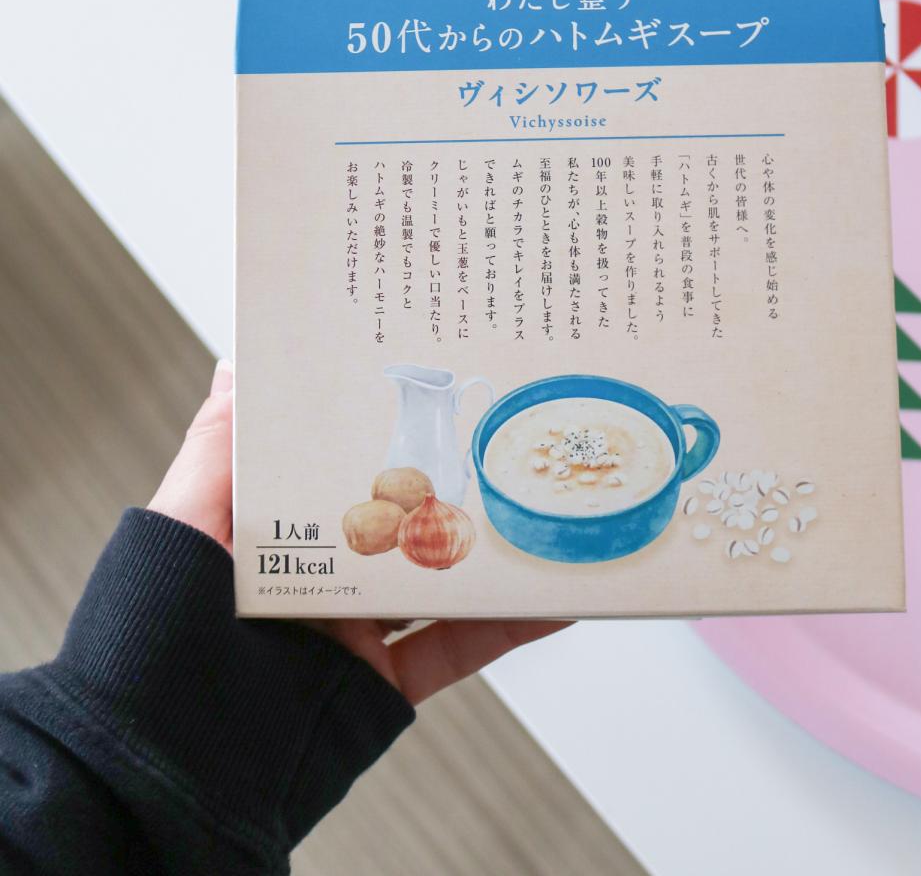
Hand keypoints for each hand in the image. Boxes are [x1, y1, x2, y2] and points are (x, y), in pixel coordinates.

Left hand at [149, 361, 567, 705]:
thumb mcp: (179, 529)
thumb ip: (216, 453)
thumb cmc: (153, 639)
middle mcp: (313, 581)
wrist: (165, 767)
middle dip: (446, 484)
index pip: (330, 471)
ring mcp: (350, 633)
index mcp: (267, 536)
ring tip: (539, 503)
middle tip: (497, 436)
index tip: (423, 393)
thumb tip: (235, 368)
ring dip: (490, 549)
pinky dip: (508, 627)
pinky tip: (551, 599)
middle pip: (396, 521)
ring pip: (437, 581)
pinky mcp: (379, 686)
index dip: (373, 433)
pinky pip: (455, 650)